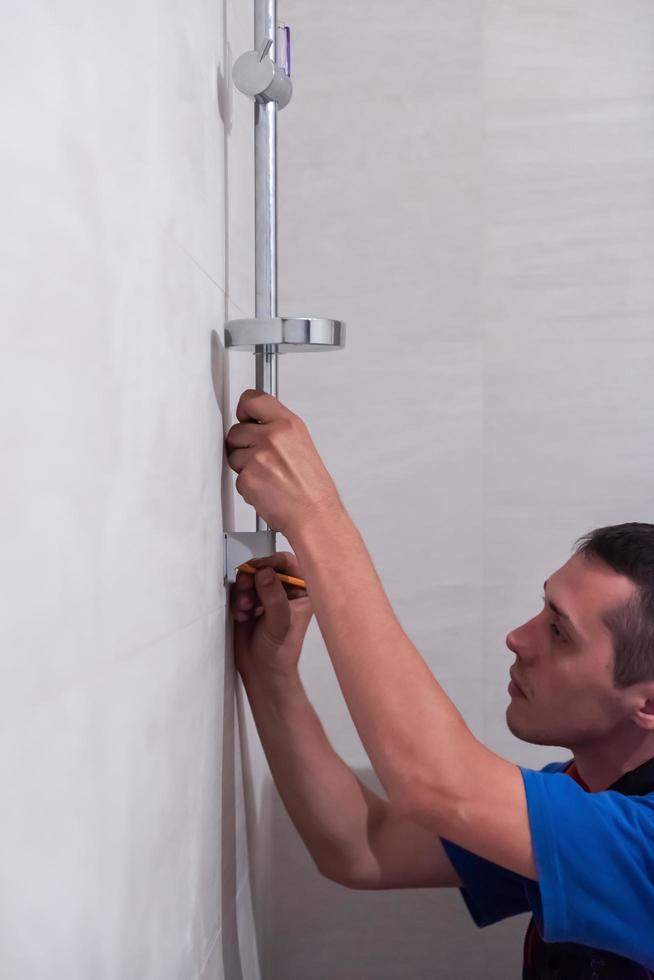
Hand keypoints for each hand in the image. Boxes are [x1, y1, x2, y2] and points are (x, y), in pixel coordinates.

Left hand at [225, 389, 340, 536]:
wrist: (313, 514)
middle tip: (260, 458)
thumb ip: (278, 430)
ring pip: (233, 454)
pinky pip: (237, 477)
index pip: (253, 400)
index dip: (244, 409)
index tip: (244, 415)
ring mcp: (258, 456)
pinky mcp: (248, 476)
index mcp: (288, 424)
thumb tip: (257, 424)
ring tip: (266, 475)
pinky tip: (265, 488)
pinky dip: (247, 485)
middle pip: (236, 430)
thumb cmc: (312, 487)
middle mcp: (273, 436)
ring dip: (244, 466)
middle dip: (242, 445)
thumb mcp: (301, 445)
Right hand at [230, 552, 313, 679]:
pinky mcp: (249, 602)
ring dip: (243, 590)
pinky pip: (239, 590)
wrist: (261, 671)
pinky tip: (241, 615)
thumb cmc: (279, 651)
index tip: (258, 566)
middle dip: (253, 577)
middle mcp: (284, 590)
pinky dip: (237, 600)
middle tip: (245, 587)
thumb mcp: (280, 623)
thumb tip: (264, 572)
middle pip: (265, 567)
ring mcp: (266, 596)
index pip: (288, 563)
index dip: (272, 561)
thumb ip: (273, 597)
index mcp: (301, 591)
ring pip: (250, 577)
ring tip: (244, 608)